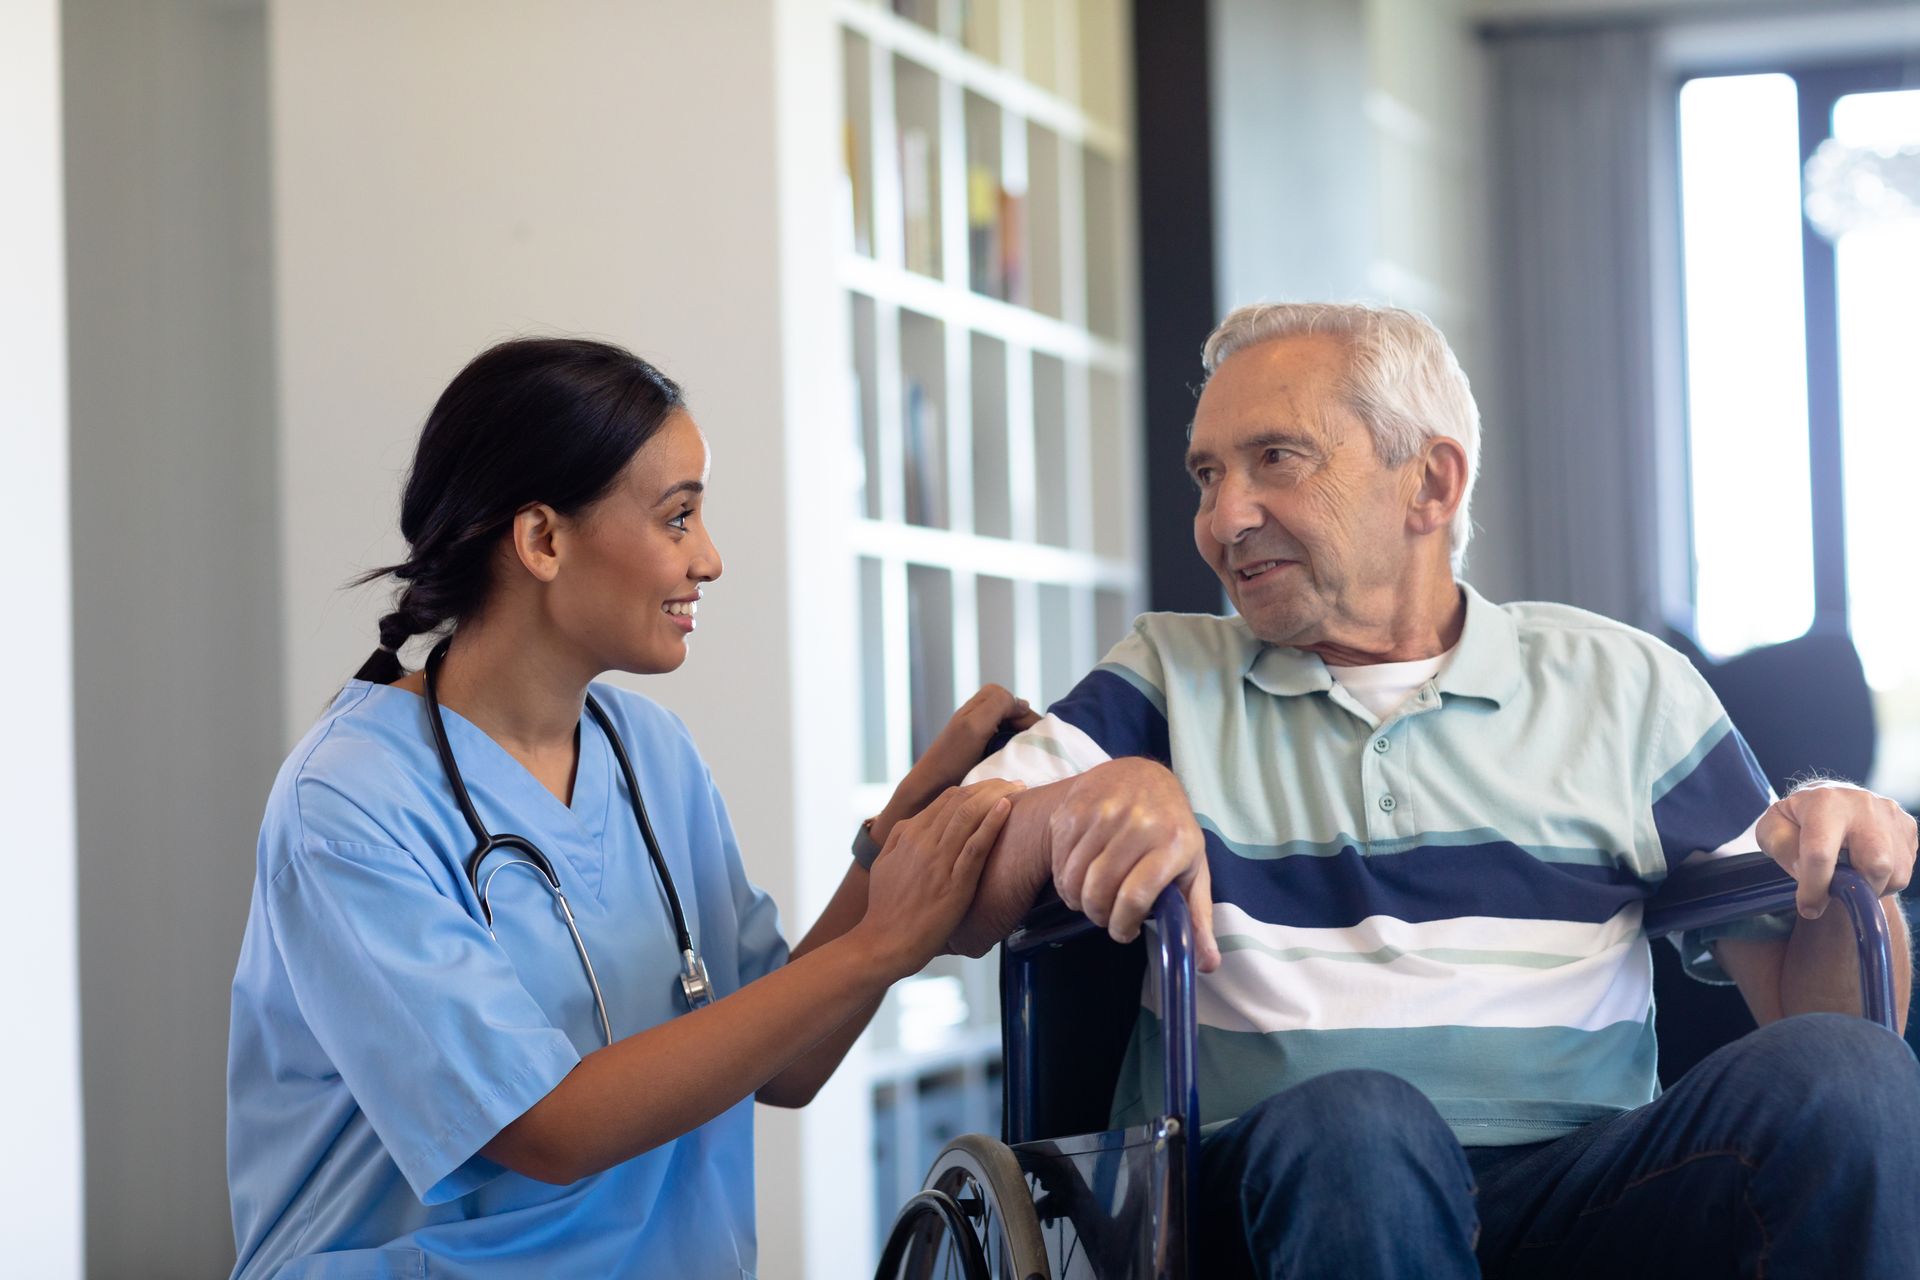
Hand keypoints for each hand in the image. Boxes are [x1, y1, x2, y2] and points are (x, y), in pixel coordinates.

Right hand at [857, 779, 1024, 978]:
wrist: (883, 943)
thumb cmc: (886, 909)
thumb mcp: (884, 864)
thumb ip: (899, 839)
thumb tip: (913, 822)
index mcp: (908, 834)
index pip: (947, 799)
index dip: (975, 788)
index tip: (996, 787)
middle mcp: (923, 841)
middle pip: (962, 801)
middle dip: (992, 786)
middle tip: (1017, 783)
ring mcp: (938, 861)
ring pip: (970, 815)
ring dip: (998, 796)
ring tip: (1020, 789)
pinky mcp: (954, 883)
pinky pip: (975, 846)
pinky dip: (992, 823)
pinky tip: (1008, 808)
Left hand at [874, 685, 1039, 840]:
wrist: (930, 791)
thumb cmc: (951, 757)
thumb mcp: (975, 725)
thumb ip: (998, 704)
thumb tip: (1024, 703)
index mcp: (978, 705)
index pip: (1011, 699)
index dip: (1025, 713)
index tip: (1036, 734)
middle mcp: (980, 717)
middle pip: (1013, 714)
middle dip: (1026, 727)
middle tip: (1037, 747)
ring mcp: (981, 736)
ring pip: (1012, 730)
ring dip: (1022, 741)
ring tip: (1031, 757)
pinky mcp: (982, 755)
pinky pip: (1005, 746)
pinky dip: (1015, 753)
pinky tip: (1017, 765)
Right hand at [1048, 759, 1220, 971]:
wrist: (1140, 776)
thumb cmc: (1171, 829)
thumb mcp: (1193, 869)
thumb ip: (1198, 918)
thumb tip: (1208, 965)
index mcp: (1173, 843)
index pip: (1135, 897)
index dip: (1122, 924)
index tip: (1122, 931)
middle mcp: (1138, 824)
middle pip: (1100, 890)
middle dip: (1098, 916)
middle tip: (1105, 917)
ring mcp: (1102, 813)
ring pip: (1075, 878)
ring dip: (1078, 900)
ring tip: (1090, 899)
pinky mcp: (1074, 809)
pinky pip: (1060, 861)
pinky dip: (1064, 880)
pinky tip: (1079, 878)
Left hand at [1756, 782, 1917, 917]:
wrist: (1829, 800)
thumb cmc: (1797, 819)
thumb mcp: (1772, 828)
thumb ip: (1782, 849)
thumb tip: (1806, 873)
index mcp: (1824, 801)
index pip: (1821, 853)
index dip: (1814, 887)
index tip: (1809, 908)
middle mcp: (1863, 804)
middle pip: (1875, 863)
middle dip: (1855, 888)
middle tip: (1835, 890)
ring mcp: (1890, 814)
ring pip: (1895, 872)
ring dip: (1871, 887)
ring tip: (1849, 877)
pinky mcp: (1907, 827)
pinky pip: (1905, 870)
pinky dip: (1886, 881)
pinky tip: (1864, 869)